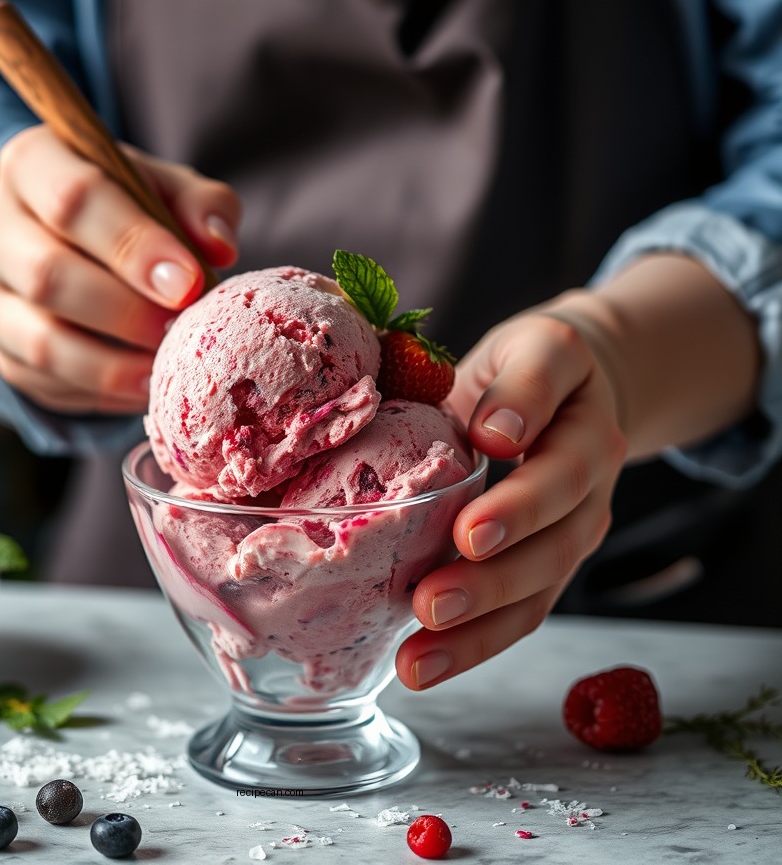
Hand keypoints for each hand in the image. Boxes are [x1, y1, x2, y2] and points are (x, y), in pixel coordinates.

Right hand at [0, 124, 239, 413]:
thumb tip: (218, 249)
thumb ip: (203, 207)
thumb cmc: (129, 209)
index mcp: (33, 164)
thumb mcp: (170, 190)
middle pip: (49, 275)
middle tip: (182, 329)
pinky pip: (48, 382)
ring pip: (43, 342)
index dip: (134, 246)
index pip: (74, 199)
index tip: (187, 283)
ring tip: (168, 364)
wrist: (72, 244)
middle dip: (127, 312)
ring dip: (116, 364)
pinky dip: (104, 391)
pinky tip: (146, 383)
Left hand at [395, 300, 627, 689]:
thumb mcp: (524, 346)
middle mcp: (591, 470)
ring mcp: (577, 524)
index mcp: (578, 406)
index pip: (559, 443)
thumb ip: (514, 379)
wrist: (577, 389)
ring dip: (479, 628)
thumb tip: (490, 431)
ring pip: (540, 586)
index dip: (523, 466)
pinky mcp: (553, 561)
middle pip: (554, 530)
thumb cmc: (527, 365)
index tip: (483, 458)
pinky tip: (422, 664)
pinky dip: (474, 644)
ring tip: (417, 657)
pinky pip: (523, 612)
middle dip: (494, 571)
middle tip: (432, 597)